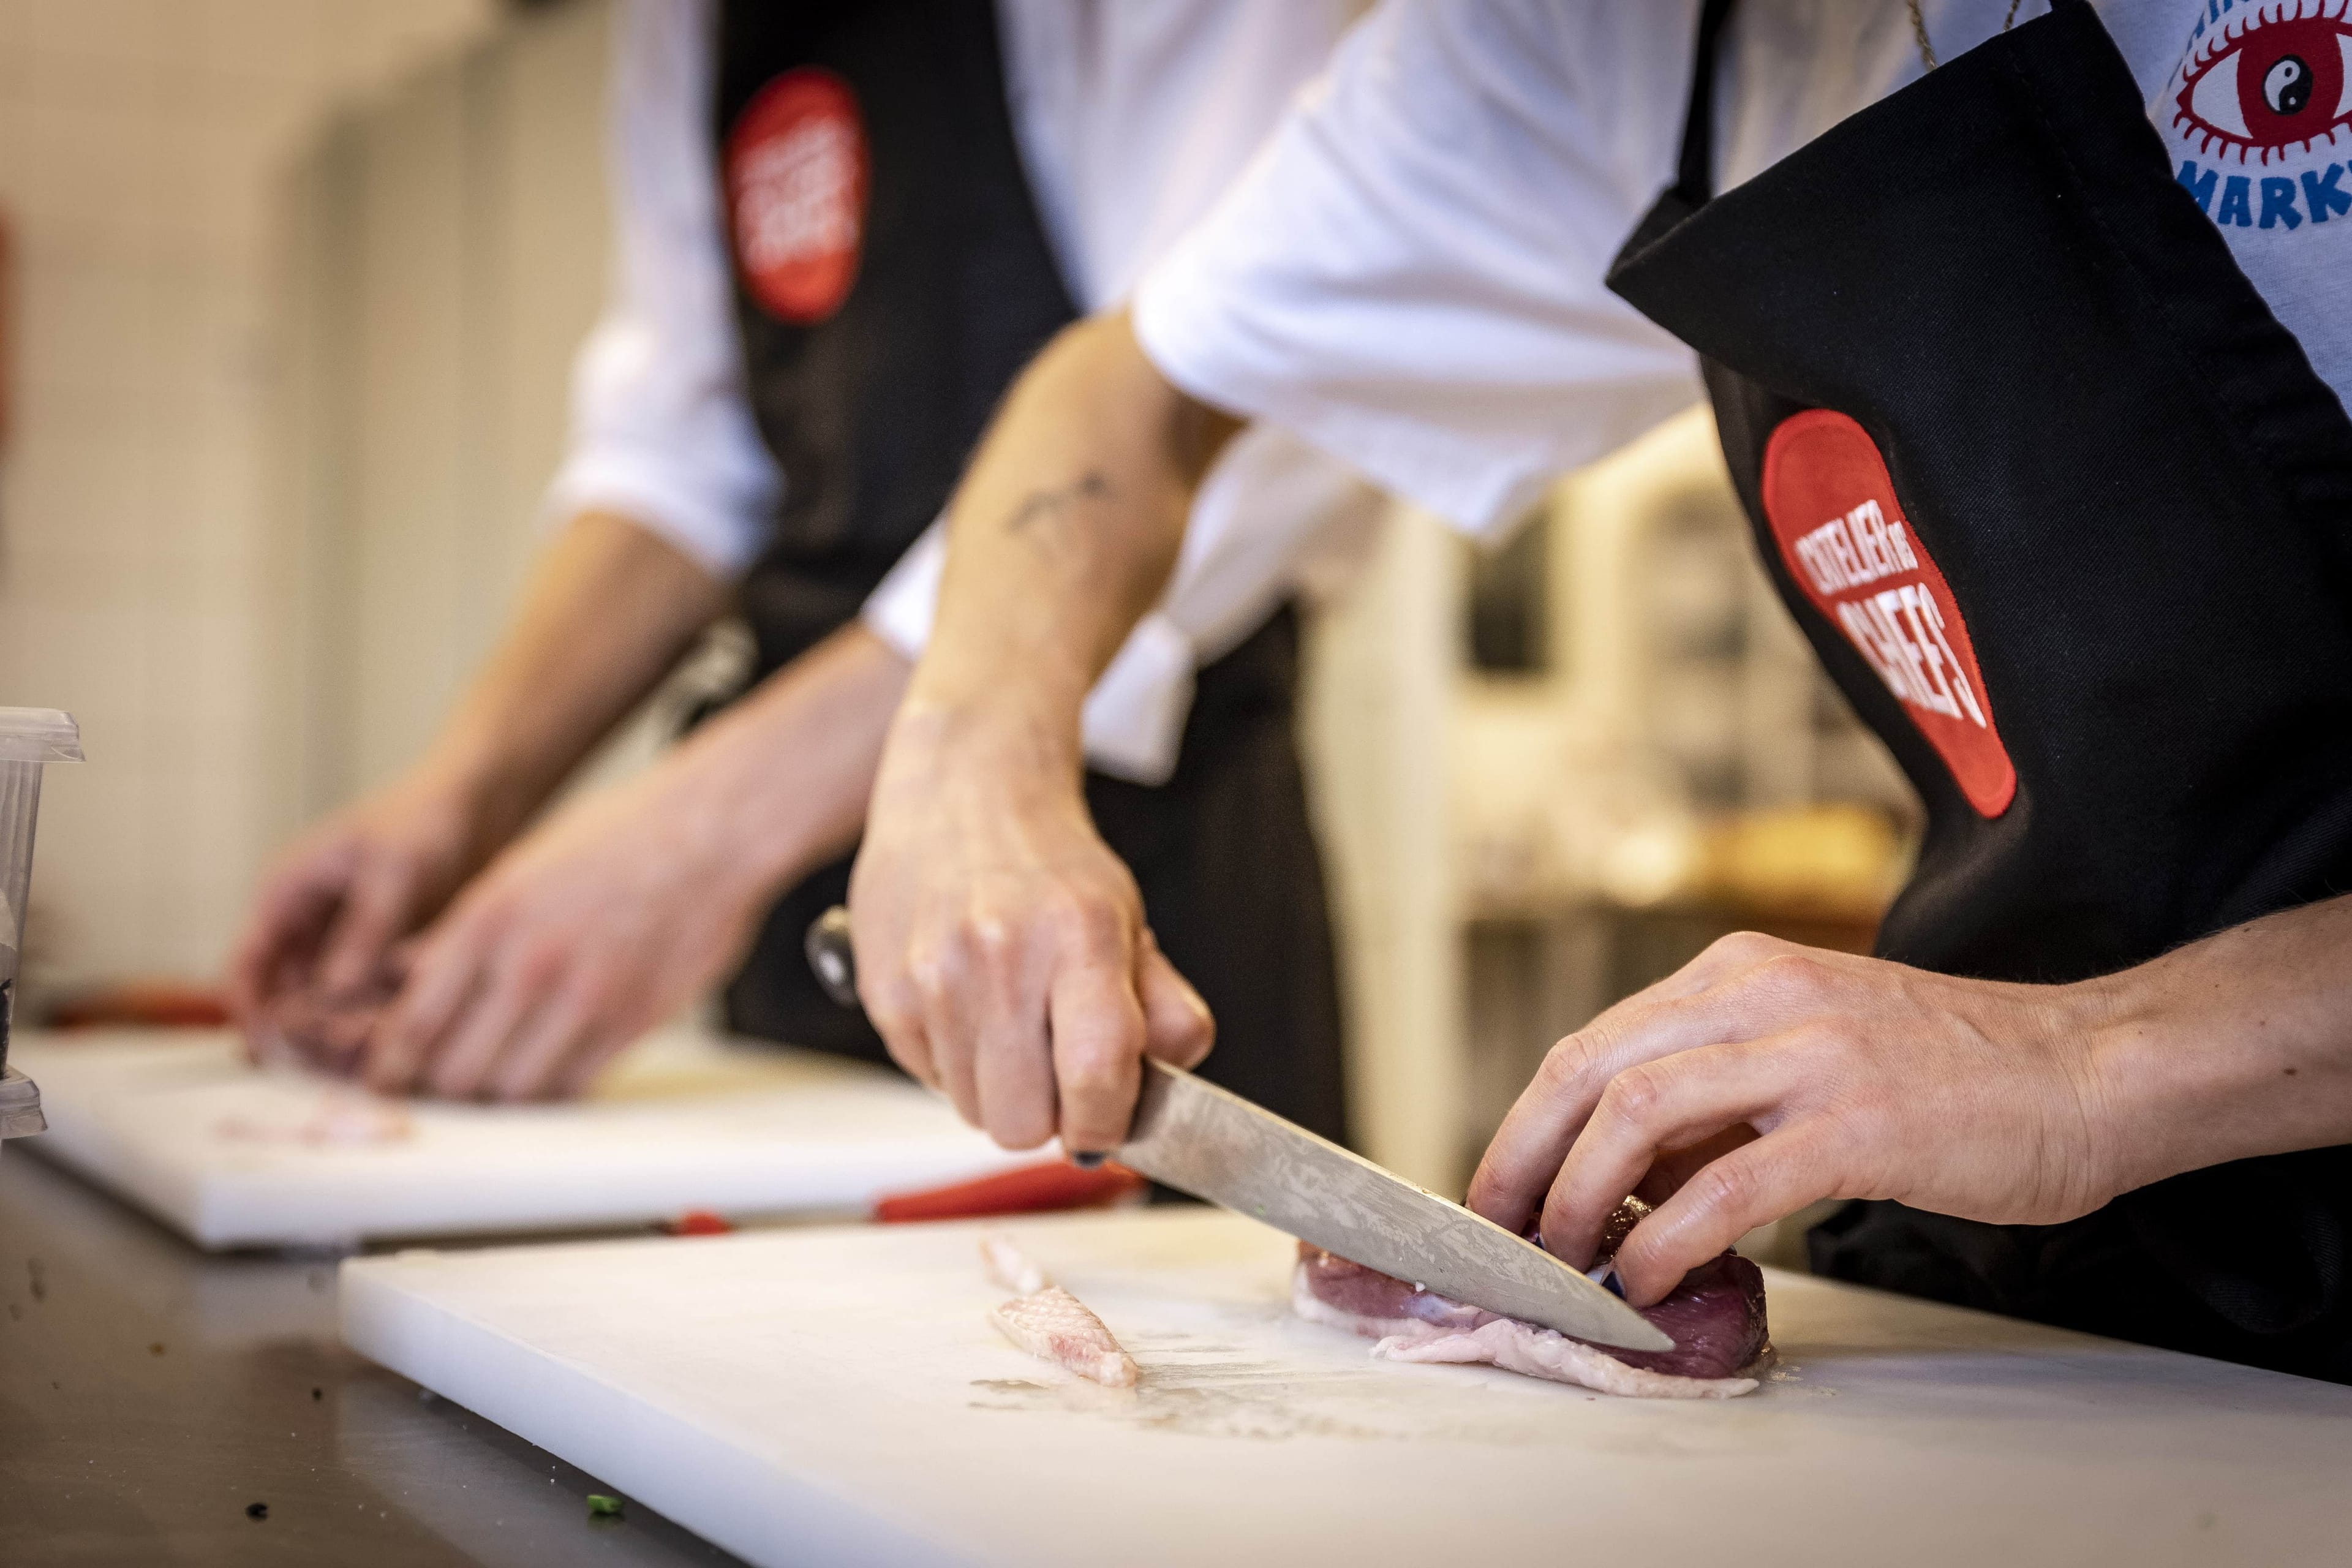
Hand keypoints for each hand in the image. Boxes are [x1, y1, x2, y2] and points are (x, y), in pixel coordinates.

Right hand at [227, 767, 489, 1034]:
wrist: (477, 803)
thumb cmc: (426, 818)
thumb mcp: (394, 871)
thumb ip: (365, 928)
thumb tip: (334, 990)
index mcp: (285, 892)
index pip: (244, 965)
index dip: (252, 1013)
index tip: (279, 1052)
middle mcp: (304, 922)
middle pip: (281, 996)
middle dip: (305, 1032)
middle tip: (343, 1060)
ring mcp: (338, 940)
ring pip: (323, 1004)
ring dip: (342, 1030)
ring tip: (376, 1050)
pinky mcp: (376, 953)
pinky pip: (363, 998)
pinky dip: (374, 1017)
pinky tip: (402, 1034)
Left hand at [361, 759, 775, 1099]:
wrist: (713, 830)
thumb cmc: (618, 835)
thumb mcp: (519, 864)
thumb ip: (462, 930)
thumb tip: (405, 978)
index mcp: (491, 917)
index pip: (415, 1022)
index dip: (390, 1065)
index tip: (386, 1078)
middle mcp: (532, 963)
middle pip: (456, 1071)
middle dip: (441, 1085)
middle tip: (441, 1081)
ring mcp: (587, 997)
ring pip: (514, 1091)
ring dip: (498, 1093)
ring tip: (497, 1078)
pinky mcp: (634, 1019)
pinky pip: (574, 1086)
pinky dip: (553, 1089)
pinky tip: (550, 1069)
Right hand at [848, 707, 1212, 1152]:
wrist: (961, 790)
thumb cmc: (1050, 864)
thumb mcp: (1128, 919)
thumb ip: (1166, 1007)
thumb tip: (1169, 1083)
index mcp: (1077, 935)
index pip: (1095, 1074)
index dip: (1105, 1124)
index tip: (1106, 1124)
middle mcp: (999, 956)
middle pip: (1023, 1123)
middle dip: (1048, 1115)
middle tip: (1058, 1069)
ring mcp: (933, 977)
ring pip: (973, 1111)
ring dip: (1000, 1090)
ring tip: (1011, 1023)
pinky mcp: (884, 992)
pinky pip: (929, 1079)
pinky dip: (955, 1063)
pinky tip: (969, 1006)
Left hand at [1464, 931, 2121, 1306]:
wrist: (2088, 1069)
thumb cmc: (1951, 1073)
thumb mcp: (1808, 1048)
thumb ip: (1716, 1096)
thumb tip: (1625, 1174)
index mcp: (1739, 971)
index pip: (1592, 1043)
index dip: (1525, 1123)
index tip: (1499, 1192)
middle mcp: (1761, 995)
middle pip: (1589, 1069)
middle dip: (1523, 1158)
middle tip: (1499, 1235)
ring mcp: (1809, 1054)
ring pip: (1639, 1114)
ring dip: (1580, 1196)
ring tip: (1565, 1259)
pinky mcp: (1859, 1123)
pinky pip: (1729, 1185)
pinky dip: (1670, 1237)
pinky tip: (1650, 1276)